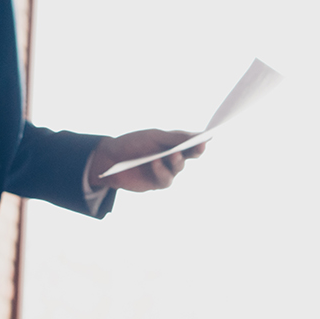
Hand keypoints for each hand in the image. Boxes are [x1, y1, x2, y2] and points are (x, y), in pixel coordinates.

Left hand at [87, 129, 206, 191]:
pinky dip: (161, 171)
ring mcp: (166, 170)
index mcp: (172, 142)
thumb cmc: (132, 144)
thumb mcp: (153, 137)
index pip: (191, 140)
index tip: (209, 136)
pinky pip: (166, 179)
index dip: (201, 139)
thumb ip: (173, 138)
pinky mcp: (157, 182)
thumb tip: (196, 136)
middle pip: (190, 154)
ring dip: (177, 161)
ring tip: (172, 154)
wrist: (110, 159)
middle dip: (196, 149)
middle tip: (200, 145)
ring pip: (179, 166)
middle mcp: (172, 156)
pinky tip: (155, 163)